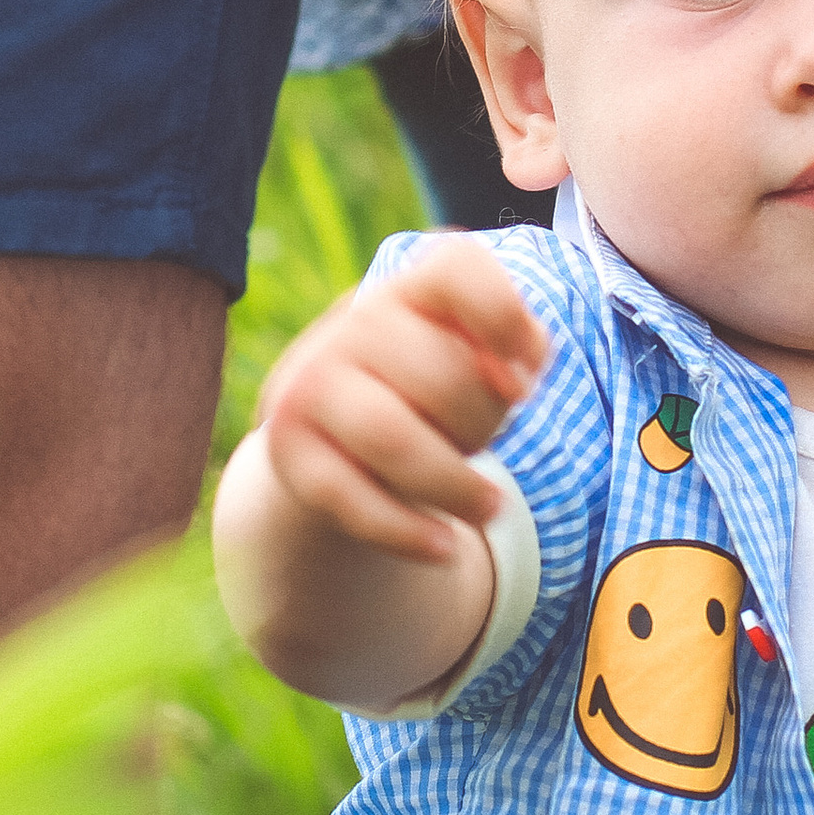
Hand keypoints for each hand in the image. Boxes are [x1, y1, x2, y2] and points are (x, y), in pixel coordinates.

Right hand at [253, 237, 546, 564]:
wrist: (334, 438)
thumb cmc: (430, 390)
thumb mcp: (474, 358)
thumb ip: (515, 349)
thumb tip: (515, 378)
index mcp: (412, 287)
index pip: (457, 268)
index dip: (504, 318)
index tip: (525, 378)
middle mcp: (355, 325)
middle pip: (443, 376)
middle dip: (483, 424)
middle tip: (483, 444)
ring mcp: (313, 385)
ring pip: (393, 438)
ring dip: (454, 485)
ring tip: (488, 508)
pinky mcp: (289, 451)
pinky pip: (353, 500)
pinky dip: (408, 533)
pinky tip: (443, 546)